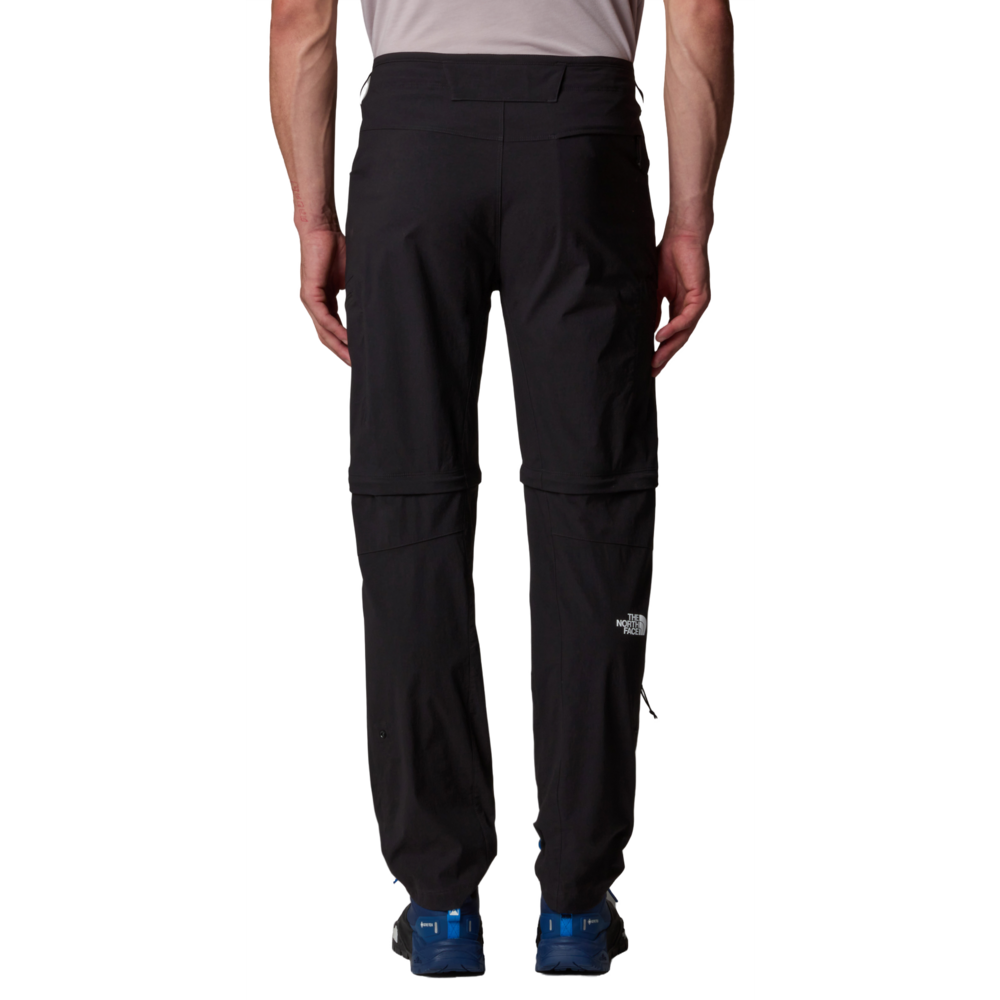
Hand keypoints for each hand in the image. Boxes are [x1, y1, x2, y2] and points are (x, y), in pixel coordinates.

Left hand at [297, 227, 349, 364]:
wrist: (324, 229)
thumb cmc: (338, 249)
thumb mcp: (352, 279)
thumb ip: (358, 297)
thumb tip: (373, 312)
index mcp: (324, 301)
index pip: (333, 329)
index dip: (344, 344)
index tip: (358, 356)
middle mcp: (314, 304)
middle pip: (326, 336)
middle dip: (341, 352)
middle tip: (355, 366)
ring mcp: (310, 300)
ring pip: (323, 331)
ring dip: (338, 346)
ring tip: (352, 358)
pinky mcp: (310, 293)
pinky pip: (323, 317)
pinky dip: (335, 329)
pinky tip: (346, 338)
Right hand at [652, 231, 711, 376]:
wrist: (682, 234)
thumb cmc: (669, 255)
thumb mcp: (655, 289)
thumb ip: (653, 310)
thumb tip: (644, 331)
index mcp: (682, 307)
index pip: (674, 335)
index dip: (662, 350)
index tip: (649, 365)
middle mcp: (692, 308)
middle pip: (681, 339)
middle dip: (666, 356)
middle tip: (652, 371)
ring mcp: (698, 303)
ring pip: (685, 333)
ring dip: (669, 347)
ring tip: (655, 360)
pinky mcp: (700, 296)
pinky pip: (686, 318)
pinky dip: (673, 328)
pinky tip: (659, 336)